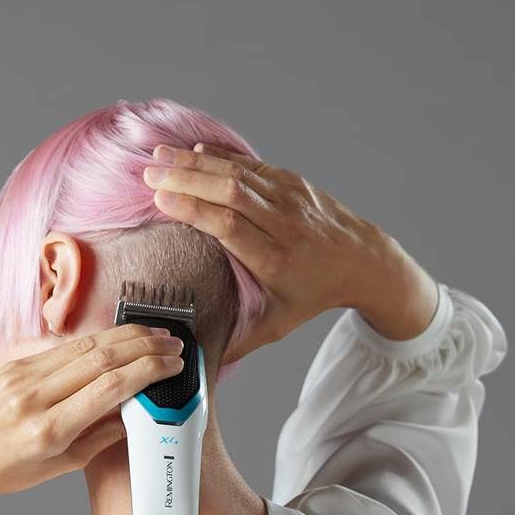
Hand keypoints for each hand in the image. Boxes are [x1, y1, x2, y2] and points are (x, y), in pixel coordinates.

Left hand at [0, 323, 185, 507]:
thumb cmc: (4, 470)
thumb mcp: (60, 466)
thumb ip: (101, 436)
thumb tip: (135, 410)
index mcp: (48, 430)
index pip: (109, 387)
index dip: (147, 371)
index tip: (172, 365)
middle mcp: (34, 398)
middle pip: (101, 358)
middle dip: (144, 347)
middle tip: (173, 344)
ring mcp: (21, 376)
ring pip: (84, 346)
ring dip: (125, 337)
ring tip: (155, 335)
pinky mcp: (14, 365)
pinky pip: (63, 348)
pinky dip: (97, 341)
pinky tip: (118, 339)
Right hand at [142, 143, 438, 360]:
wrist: (365, 262)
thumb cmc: (315, 294)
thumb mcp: (280, 323)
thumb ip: (241, 340)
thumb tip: (201, 363)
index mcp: (274, 260)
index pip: (229, 227)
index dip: (194, 209)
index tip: (161, 200)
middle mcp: (283, 225)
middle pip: (230, 192)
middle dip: (186, 178)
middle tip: (148, 173)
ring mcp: (290, 198)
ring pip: (238, 173)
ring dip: (196, 162)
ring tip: (159, 155)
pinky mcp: (293, 182)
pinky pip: (252, 164)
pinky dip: (221, 156)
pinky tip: (194, 152)